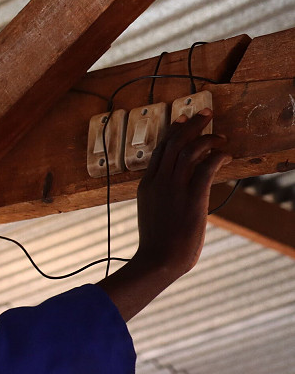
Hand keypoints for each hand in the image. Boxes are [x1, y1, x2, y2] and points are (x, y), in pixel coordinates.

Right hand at [131, 109, 230, 277]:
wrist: (159, 259)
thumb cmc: (158, 243)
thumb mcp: (152, 212)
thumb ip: (161, 196)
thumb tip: (175, 191)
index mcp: (147, 184)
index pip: (160, 149)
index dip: (173, 131)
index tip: (183, 120)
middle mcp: (159, 181)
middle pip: (173, 142)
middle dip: (191, 124)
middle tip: (205, 113)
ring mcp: (174, 188)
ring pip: (188, 150)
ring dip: (206, 138)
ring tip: (219, 135)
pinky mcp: (192, 196)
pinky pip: (206, 167)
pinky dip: (217, 156)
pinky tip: (225, 155)